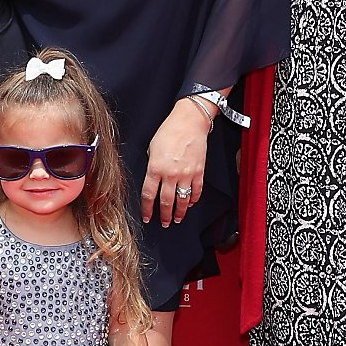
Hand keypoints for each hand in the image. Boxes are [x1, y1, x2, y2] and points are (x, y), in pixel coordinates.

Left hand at [141, 98, 210, 227]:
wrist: (189, 122)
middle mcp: (170, 174)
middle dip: (164, 215)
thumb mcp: (152, 148)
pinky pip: (196, 191)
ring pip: (182, 200)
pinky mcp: (199, 172)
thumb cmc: (169, 131)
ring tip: (177, 219)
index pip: (148, 195)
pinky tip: (190, 204)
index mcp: (155, 168)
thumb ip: (152, 166)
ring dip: (179, 212)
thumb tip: (154, 179)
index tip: (147, 217)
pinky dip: (193, 199)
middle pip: (166, 202)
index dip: (147, 209)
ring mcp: (186, 174)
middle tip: (164, 223)